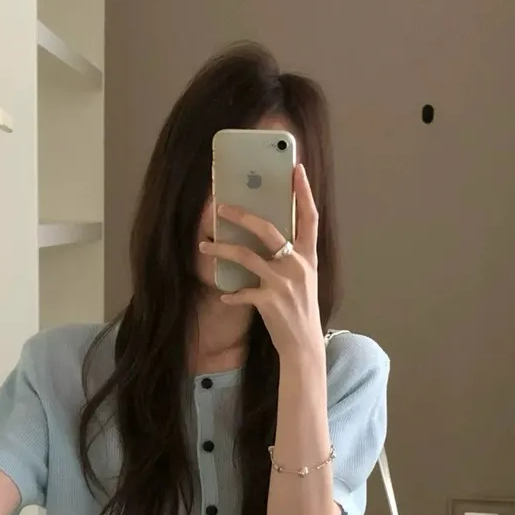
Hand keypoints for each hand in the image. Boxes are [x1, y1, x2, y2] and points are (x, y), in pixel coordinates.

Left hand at [199, 164, 323, 360]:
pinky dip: (230, 293)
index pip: (310, 218)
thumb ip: (291, 258)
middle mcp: (297, 265)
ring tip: (204, 246)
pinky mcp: (269, 301)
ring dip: (221, 249)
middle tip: (221, 207)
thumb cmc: (300, 310)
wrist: (304, 345)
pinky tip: (224, 295)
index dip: (304, 193)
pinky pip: (242, 291)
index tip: (296, 170)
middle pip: (267, 229)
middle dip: (242, 215)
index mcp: (308, 257)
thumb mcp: (303, 279)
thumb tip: (269, 237)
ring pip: (246, 255)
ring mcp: (284, 283)